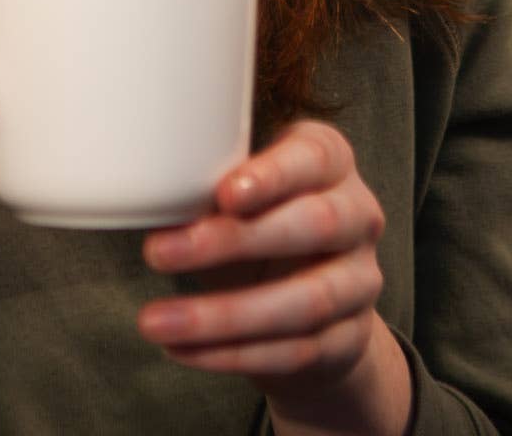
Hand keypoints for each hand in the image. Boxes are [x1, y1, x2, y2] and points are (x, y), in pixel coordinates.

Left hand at [137, 121, 410, 435]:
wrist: (316, 304)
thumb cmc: (262, 223)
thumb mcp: (243, 195)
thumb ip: (213, 185)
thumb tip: (151, 189)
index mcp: (331, 161)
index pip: (313, 158)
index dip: (272, 175)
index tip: (223, 193)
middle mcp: (358, 214)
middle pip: (312, 225)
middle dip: (232, 241)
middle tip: (158, 252)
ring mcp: (361, 280)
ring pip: (303, 301)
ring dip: (221, 315)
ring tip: (154, 321)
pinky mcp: (351, 338)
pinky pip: (293, 351)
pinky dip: (231, 353)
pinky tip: (182, 349)